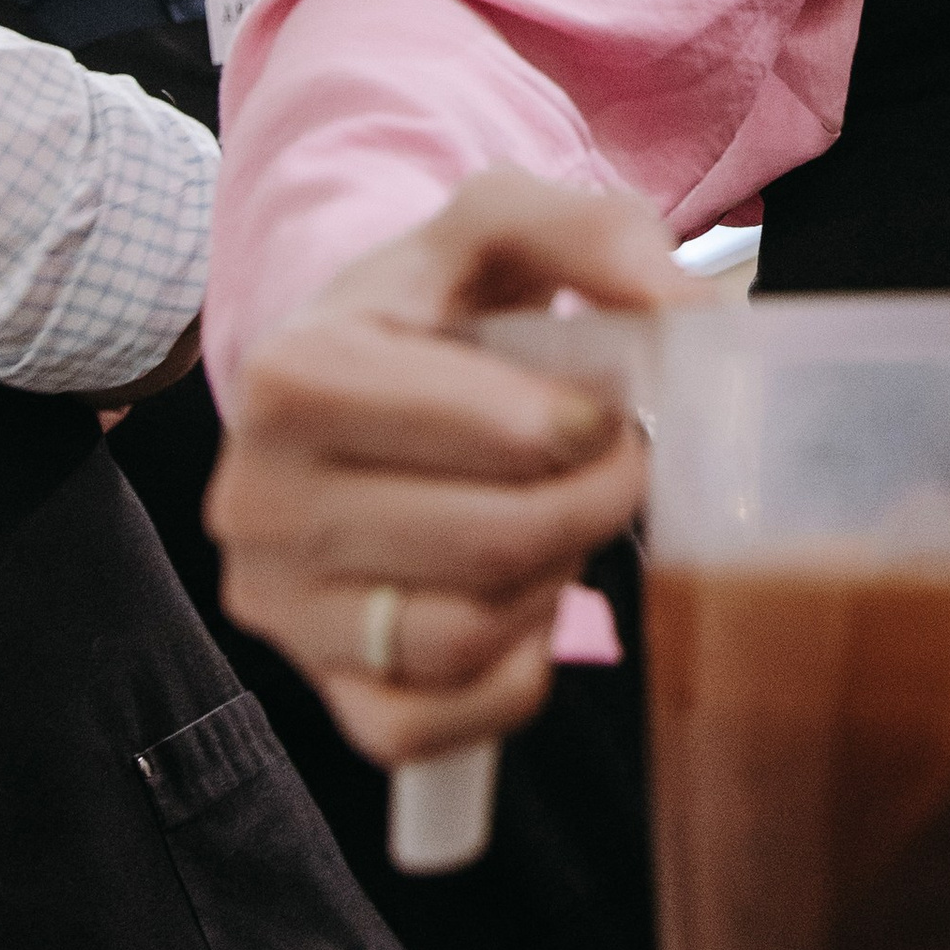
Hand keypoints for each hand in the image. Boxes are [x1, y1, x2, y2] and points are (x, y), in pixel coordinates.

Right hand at [207, 172, 684, 765]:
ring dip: (554, 582)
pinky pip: (432, 728)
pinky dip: (509, 673)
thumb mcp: (498, 221)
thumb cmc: (433, 301)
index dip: (584, 424)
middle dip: (592, 499)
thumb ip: (597, 235)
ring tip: (562, 519)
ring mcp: (278, 606)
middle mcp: (259, 499)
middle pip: (493, 542)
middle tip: (616, 462)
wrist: (352, 374)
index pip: (492, 434)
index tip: (606, 406)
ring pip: (464, 639)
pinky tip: (522, 600)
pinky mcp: (318, 686)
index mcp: (292, 375)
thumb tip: (690, 316)